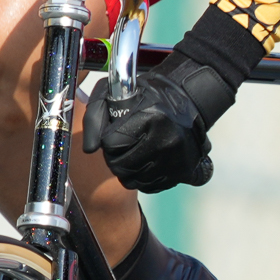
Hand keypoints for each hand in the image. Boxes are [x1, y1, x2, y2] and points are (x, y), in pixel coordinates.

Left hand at [81, 72, 216, 191]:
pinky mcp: (184, 173)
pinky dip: (144, 177)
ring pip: (133, 180)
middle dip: (116, 157)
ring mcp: (177, 159)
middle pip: (120, 166)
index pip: (110, 144)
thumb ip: (95, 116)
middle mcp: (166, 140)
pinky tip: (149, 160)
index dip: (108, 140)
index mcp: (150, 117)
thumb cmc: (149, 96)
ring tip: (136, 151)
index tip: (115, 133)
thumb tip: (89, 148)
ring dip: (128, 169)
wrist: (189, 102)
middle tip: (124, 144)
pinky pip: (150, 186)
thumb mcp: (117, 93)